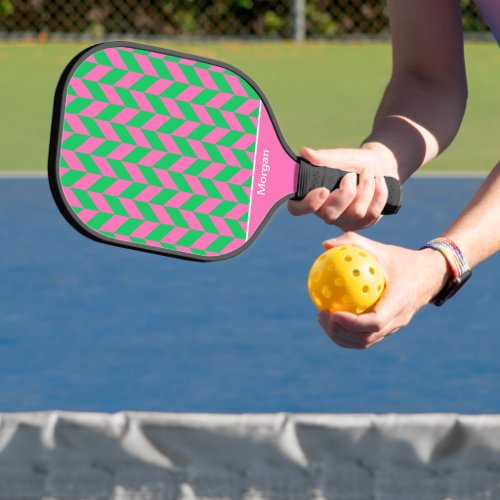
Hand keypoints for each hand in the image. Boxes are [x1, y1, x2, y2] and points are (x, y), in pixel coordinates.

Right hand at [288, 145, 397, 230]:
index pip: (297, 209)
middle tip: (351, 174)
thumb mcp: (341, 156)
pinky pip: (372, 214)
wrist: (379, 166)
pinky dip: (379, 193)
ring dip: (366, 187)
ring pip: (356, 213)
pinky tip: (379, 181)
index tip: (323, 190)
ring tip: (368, 172)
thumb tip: (305, 152)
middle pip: (330, 215)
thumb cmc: (354, 162)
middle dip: (346, 193)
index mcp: (311, 196)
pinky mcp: (361, 224)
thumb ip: (324, 157)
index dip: (308, 204)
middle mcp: (324, 212)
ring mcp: (343, 221)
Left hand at [316, 232, 450, 348]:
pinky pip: (366, 337)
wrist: (429, 275)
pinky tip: (332, 319)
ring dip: (341, 336)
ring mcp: (394, 327)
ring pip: (365, 342)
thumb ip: (353, 243)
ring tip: (323, 319)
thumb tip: (325, 245)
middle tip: (321, 315)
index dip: (352, 323)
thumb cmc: (401, 259)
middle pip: (366, 338)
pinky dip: (347, 334)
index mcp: (399, 301)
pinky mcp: (389, 329)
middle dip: (340, 332)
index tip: (332, 313)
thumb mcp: (380, 248)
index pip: (375, 321)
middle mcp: (398, 319)